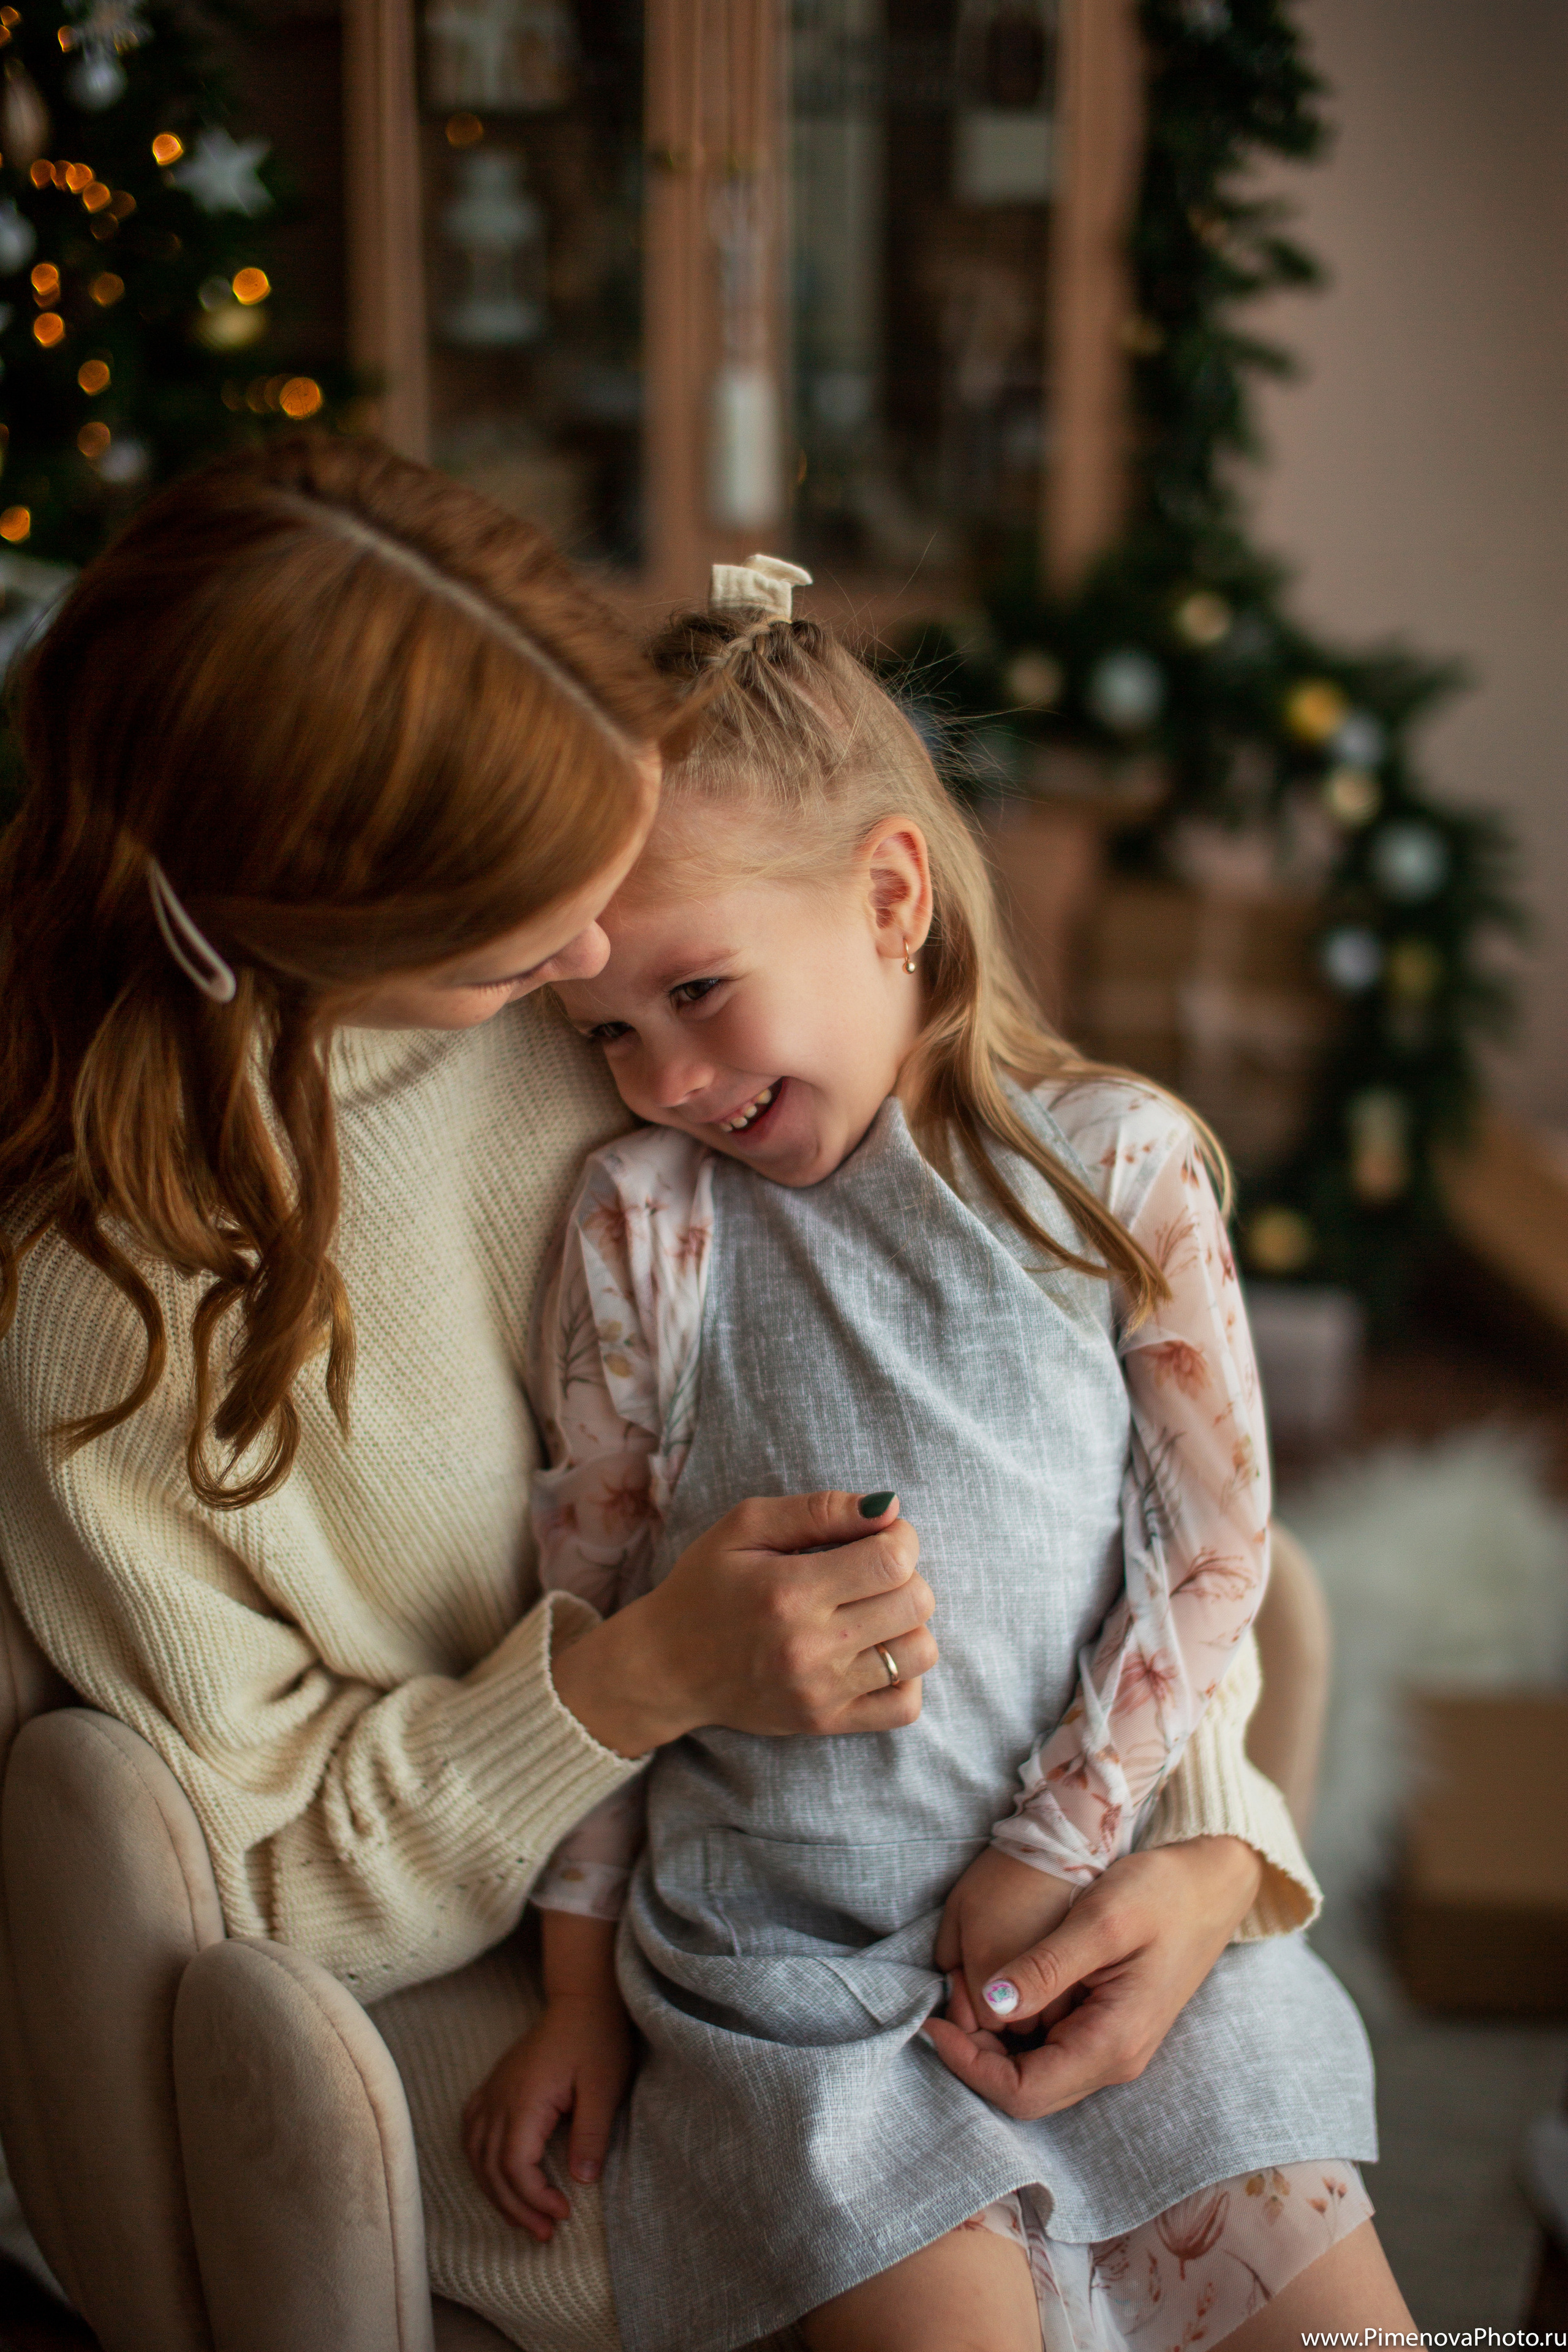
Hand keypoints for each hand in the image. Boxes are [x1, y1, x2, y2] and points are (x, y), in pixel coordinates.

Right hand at [462, 1988, 632, 2240]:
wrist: (583, 1999)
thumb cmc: (597, 2040)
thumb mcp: (605, 2087)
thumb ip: (591, 2133)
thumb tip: (580, 2181)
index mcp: (525, 2099)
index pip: (514, 2165)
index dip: (534, 2198)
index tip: (564, 2213)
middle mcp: (499, 2097)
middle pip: (490, 2167)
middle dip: (515, 2207)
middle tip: (545, 2233)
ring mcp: (492, 2090)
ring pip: (475, 2153)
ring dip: (495, 2191)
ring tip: (523, 2217)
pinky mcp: (494, 2086)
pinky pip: (471, 2130)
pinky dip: (478, 2161)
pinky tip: (494, 2175)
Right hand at [553, 1490, 938, 1756]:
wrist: (665, 1667)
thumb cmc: (704, 1585)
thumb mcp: (745, 1526)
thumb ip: (819, 1510)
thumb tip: (889, 1507)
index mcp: (790, 1590)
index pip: (893, 1561)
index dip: (901, 1538)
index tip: (879, 1536)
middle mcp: (811, 1646)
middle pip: (915, 1603)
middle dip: (906, 1575)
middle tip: (872, 1571)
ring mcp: (822, 1691)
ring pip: (919, 1653)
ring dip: (908, 1624)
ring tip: (873, 1612)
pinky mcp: (825, 1721)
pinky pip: (904, 1706)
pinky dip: (905, 1676)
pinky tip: (875, 1653)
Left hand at [923, 1835, 1263, 2119]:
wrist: (1211, 1884)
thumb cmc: (1161, 1894)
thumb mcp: (1102, 1919)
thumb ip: (1047, 1967)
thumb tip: (992, 2005)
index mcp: (1113, 2044)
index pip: (1024, 2093)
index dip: (970, 2067)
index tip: (934, 2022)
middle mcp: (1115, 2060)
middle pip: (1027, 2091)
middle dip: (976, 2058)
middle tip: (942, 2004)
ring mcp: (1114, 2047)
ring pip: (1037, 2074)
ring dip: (992, 2048)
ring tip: (960, 1996)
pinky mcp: (1109, 2027)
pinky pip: (1051, 2050)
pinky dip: (1014, 2033)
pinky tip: (996, 1993)